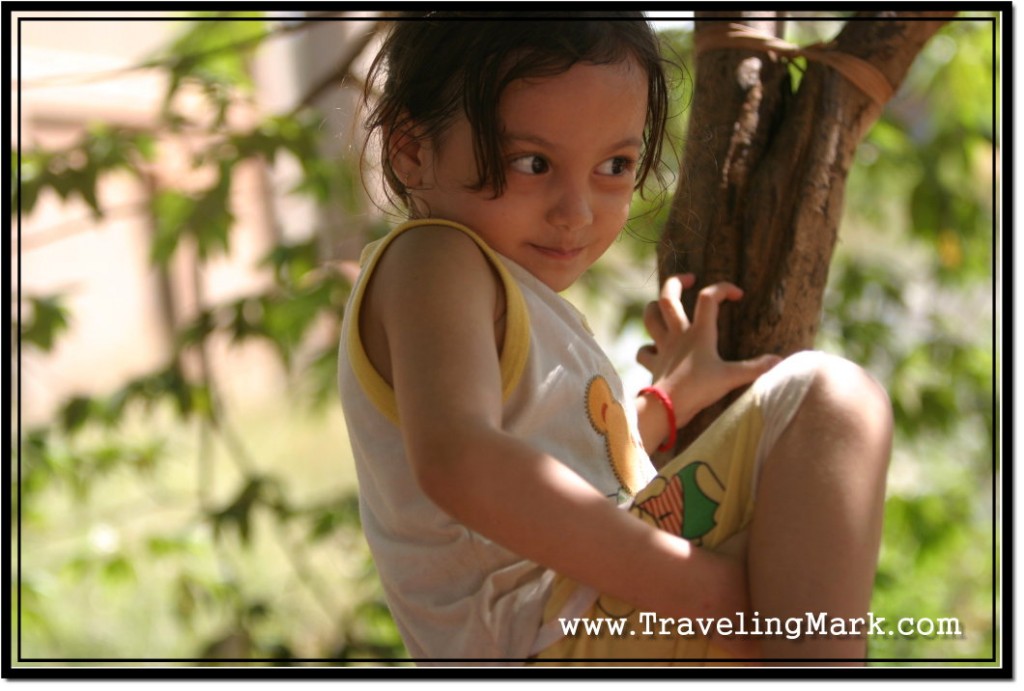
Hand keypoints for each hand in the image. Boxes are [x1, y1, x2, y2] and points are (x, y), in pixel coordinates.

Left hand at [636, 274, 779, 428]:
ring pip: (650, 318)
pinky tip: (653, 349)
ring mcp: (663, 347)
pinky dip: (647, 348)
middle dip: (676, 283)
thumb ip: (756, 368)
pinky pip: (644, 351)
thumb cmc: (698, 389)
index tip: (737, 294)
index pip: (709, 298)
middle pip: (668, 298)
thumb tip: (779, 361)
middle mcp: (678, 335)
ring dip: (654, 308)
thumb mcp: (731, 377)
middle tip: (689, 279)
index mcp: (700, 333)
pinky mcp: (653, 363)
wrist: (667, 407)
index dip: (723, 288)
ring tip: (663, 304)